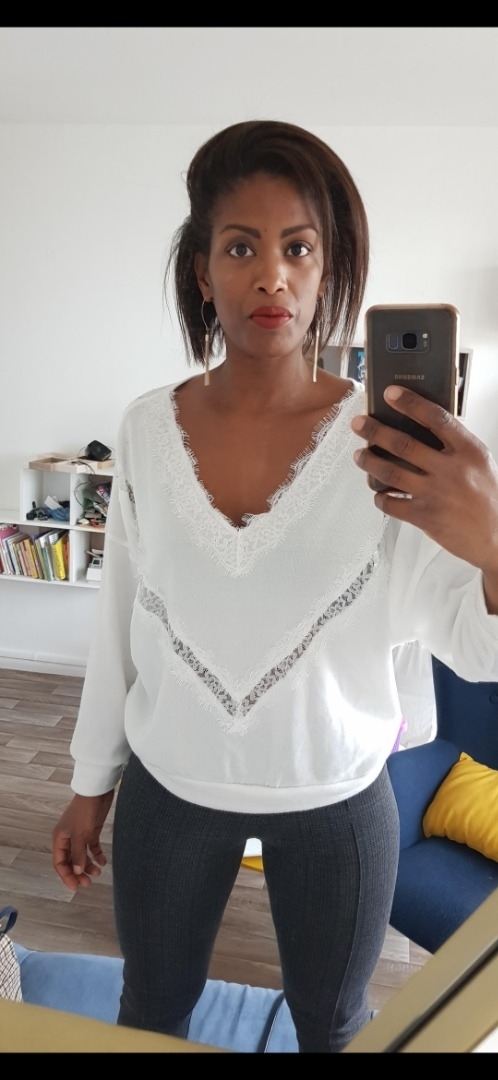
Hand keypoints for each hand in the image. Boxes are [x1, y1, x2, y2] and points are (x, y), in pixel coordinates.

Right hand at [52, 790, 114, 890]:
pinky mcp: (91, 831)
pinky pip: (92, 847)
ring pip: (81, 855)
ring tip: (97, 873)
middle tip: (87, 883)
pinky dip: (96, 855)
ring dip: (88, 865)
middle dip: (77, 873)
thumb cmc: (85, 811)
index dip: (66, 876)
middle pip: (70, 860)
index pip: (60, 862)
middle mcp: (68, 838)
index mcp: (60, 838)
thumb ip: (78, 854)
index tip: (76, 887)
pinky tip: (103, 862)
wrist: (97, 792)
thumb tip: (76, 872)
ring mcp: (80, 834)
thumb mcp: (80, 835)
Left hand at [351, 385, 497, 575]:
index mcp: (468, 451)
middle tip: (359, 424)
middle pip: (404, 444)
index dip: (410, 403)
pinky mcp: (425, 517)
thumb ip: (455, 446)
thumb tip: (422, 427)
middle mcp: (451, 470)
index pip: (436, 418)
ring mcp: (436, 494)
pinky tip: (378, 492)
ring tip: (359, 455)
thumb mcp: (479, 463)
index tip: (390, 393)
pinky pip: (392, 504)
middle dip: (375, 431)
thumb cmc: (487, 498)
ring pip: (391, 472)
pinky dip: (380, 497)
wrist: (497, 537)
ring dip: (370, 462)